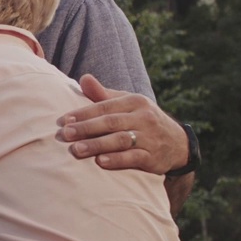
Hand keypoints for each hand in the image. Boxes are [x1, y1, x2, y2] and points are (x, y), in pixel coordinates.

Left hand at [57, 74, 188, 173]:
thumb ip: (103, 95)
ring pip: (120, 140)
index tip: (63, 121)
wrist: (177, 144)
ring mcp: (150, 137)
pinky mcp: (153, 157)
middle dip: (86, 128)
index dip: (83, 114)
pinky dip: (117, 160)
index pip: (104, 106)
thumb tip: (84, 78)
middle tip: (64, 135)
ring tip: (76, 150)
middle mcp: (144, 117)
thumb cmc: (141, 120)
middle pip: (110, 122)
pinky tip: (101, 162)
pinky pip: (134, 158)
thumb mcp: (127, 104)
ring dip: (97, 145)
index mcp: (135, 101)